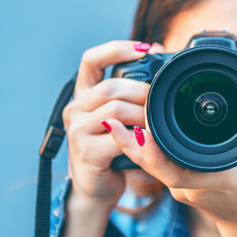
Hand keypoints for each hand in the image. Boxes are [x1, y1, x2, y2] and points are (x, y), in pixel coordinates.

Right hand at [61, 40, 164, 209]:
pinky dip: (137, 136)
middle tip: (160, 99)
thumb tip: (156, 51)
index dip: (117, 49)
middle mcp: (75, 109)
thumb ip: (131, 90)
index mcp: (83, 95)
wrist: (96, 188)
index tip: (144, 48)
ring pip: (114, 109)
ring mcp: (77, 131)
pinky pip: (117, 137)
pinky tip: (147, 138)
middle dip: (141, 90)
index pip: (92, 60)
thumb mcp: (120, 116)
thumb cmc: (112, 148)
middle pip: (110, 86)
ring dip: (142, 114)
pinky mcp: (87, 153)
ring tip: (155, 121)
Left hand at [103, 68, 236, 228]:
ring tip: (113, 121)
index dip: (154, 152)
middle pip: (151, 164)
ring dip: (130, 145)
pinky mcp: (173, 184)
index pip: (174, 169)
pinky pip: (152, 165)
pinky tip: (129, 130)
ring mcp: (177, 188)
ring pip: (147, 165)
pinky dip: (141, 148)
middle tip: (116, 117)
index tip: (140, 131)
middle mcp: (188, 186)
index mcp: (211, 178)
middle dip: (132, 142)